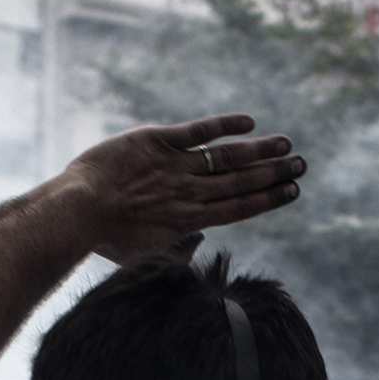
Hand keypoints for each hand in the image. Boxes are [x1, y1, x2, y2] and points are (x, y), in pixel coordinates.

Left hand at [64, 114, 304, 262]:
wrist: (77, 211)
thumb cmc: (106, 238)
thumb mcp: (145, 257)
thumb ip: (179, 252)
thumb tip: (201, 239)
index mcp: (189, 221)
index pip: (239, 207)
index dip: (269, 198)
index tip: (292, 191)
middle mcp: (189, 193)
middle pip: (241, 182)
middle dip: (275, 173)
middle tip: (301, 165)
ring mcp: (175, 166)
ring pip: (226, 157)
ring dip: (259, 151)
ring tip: (285, 144)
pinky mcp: (157, 141)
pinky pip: (198, 131)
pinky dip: (225, 125)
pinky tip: (249, 122)